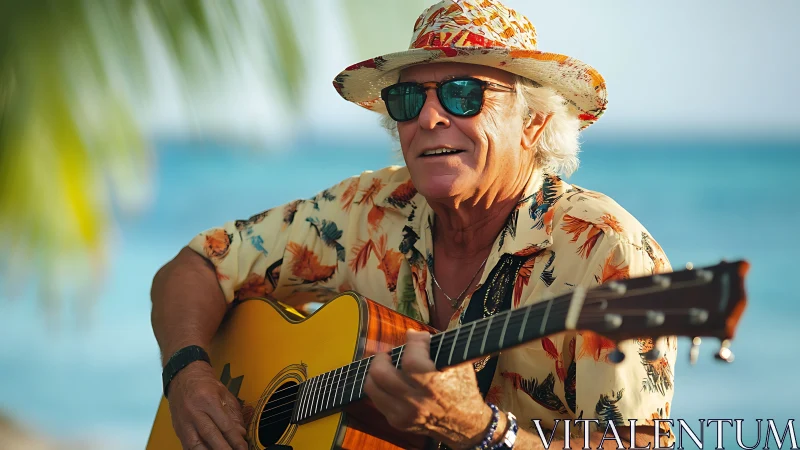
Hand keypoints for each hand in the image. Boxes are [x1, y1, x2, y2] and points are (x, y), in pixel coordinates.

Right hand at [167, 361, 248, 449]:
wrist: (183, 377)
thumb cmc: (204, 384)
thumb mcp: (224, 394)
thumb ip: (234, 415)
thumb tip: (241, 434)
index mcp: (208, 400)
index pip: (224, 425)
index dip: (235, 440)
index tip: (243, 448)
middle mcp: (194, 412)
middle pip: (210, 436)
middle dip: (224, 449)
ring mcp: (184, 422)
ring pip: (196, 445)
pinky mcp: (178, 430)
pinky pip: (187, 446)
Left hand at [363, 329, 502, 448]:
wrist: (465, 426)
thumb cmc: (463, 389)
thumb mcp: (459, 365)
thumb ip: (436, 347)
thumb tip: (410, 333)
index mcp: (434, 386)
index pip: (411, 359)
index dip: (412, 342)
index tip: (416, 337)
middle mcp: (416, 403)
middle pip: (381, 373)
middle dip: (383, 357)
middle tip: (391, 353)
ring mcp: (404, 414)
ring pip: (372, 387)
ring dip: (377, 371)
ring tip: (387, 366)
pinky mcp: (397, 422)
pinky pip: (377, 398)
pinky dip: (381, 386)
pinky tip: (391, 381)